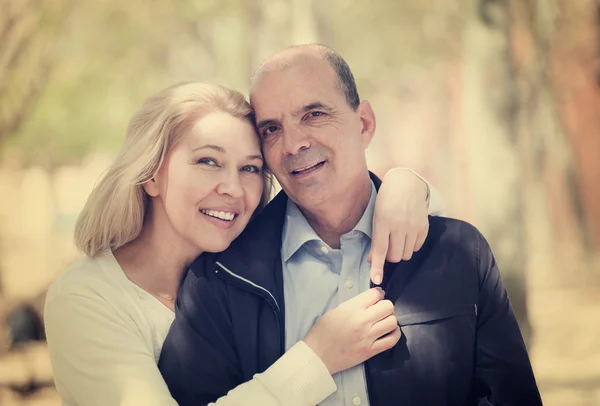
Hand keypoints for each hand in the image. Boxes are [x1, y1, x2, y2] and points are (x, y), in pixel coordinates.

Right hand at [303, 288, 400, 373]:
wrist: (318, 355)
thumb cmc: (322, 332)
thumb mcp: (335, 311)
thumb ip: (353, 305)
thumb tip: (368, 301)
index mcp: (352, 309)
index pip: (375, 294)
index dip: (378, 294)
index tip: (376, 297)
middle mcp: (362, 321)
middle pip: (388, 306)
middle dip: (385, 306)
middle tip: (380, 310)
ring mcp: (368, 337)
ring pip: (392, 322)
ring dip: (390, 319)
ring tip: (384, 321)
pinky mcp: (371, 351)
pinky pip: (392, 340)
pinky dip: (394, 334)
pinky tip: (389, 332)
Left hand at [369, 168, 429, 284]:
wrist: (407, 183)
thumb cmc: (387, 199)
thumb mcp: (376, 216)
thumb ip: (376, 238)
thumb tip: (372, 259)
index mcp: (384, 222)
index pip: (380, 250)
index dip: (378, 267)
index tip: (377, 280)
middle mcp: (399, 225)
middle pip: (395, 257)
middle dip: (389, 257)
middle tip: (388, 247)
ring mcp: (413, 226)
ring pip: (406, 254)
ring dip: (400, 252)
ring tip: (397, 240)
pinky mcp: (424, 226)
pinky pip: (417, 247)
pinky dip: (411, 246)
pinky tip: (407, 235)